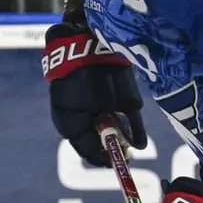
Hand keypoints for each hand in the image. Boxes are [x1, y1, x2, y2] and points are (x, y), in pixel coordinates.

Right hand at [41, 24, 144, 165]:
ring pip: (84, 129)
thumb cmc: (106, 73)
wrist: (84, 41)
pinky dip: (94, 118)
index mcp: (74, 127)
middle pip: (87, 142)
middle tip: (125, 147)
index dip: (109, 158)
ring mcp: (62, 110)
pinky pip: (80, 116)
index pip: (91, 153)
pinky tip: (106, 112)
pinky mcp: (63, 98)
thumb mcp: (126, 101)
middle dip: (105, 145)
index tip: (126, 160)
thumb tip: (140, 146)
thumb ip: (132, 125)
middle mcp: (65, 122)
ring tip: (118, 128)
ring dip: (101, 131)